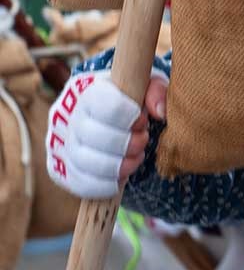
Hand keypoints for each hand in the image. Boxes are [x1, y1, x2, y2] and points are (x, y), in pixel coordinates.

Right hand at [45, 69, 167, 198]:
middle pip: (93, 135)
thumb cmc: (127, 98)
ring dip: (119, 165)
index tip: (142, 118)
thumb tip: (160, 112)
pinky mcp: (59, 170)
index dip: (128, 115)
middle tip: (143, 139)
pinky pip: (80, 184)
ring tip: (135, 157)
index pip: (102, 103)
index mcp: (84, 89)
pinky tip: (122, 174)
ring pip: (85, 162)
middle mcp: (64, 116)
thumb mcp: (144, 85)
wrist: (101, 116)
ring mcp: (57, 144)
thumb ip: (156, 91)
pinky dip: (107, 184)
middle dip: (127, 142)